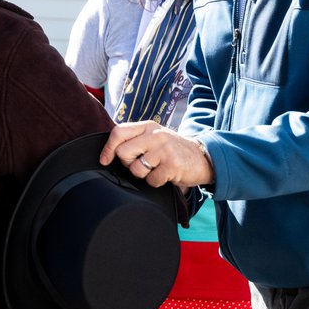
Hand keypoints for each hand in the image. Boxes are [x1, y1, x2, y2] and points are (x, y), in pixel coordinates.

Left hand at [99, 121, 214, 187]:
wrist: (203, 158)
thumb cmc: (172, 150)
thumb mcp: (154, 137)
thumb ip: (135, 139)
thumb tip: (109, 151)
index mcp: (148, 126)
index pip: (118, 132)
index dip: (108, 148)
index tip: (105, 160)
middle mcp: (155, 135)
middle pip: (123, 153)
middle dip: (128, 163)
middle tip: (142, 164)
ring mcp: (164, 149)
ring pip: (136, 169)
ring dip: (143, 175)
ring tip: (155, 169)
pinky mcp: (172, 165)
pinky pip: (151, 180)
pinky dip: (156, 182)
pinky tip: (165, 175)